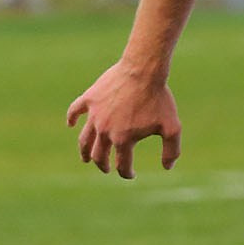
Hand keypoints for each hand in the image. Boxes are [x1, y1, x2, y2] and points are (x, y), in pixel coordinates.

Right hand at [67, 59, 181, 176]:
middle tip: (107, 168)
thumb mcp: (172, 127)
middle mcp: (105, 131)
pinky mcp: (89, 100)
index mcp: (123, 140)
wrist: (143, 70)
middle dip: (103, 166)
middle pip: (98, 156)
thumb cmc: (159, 98)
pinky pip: (75, 111)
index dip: (127, 173)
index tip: (131, 174)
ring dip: (84, 152)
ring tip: (86, 158)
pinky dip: (72, 119)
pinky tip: (71, 124)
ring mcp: (95, 116)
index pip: (122, 165)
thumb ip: (171, 150)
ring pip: (84, 140)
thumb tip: (167, 167)